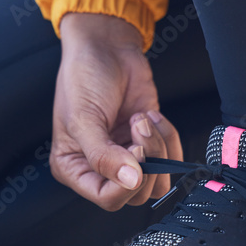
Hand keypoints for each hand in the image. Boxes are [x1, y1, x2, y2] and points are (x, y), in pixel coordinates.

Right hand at [50, 13, 182, 210]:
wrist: (105, 47)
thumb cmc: (83, 78)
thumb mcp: (84, 119)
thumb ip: (104, 156)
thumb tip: (131, 181)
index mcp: (74, 168)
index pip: (107, 199)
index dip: (127, 184)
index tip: (134, 152)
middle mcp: (101, 168)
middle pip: (137, 194)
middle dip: (146, 160)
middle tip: (137, 129)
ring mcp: (127, 156)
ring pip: (158, 179)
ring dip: (160, 148)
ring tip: (142, 120)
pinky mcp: (149, 142)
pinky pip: (171, 157)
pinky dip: (168, 136)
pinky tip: (150, 115)